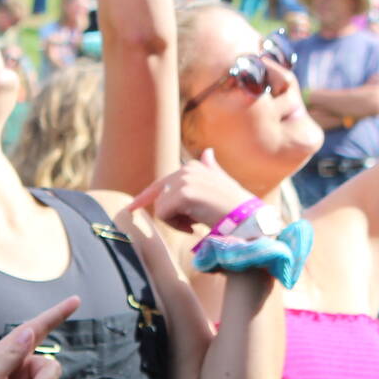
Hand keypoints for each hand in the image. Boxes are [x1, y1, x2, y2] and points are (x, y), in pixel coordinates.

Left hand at [127, 149, 257, 235]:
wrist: (248, 220)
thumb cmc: (236, 208)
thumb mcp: (221, 185)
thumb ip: (211, 170)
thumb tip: (207, 152)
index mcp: (195, 166)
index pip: (162, 183)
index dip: (145, 197)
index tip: (130, 208)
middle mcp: (187, 169)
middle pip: (160, 197)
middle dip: (172, 215)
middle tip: (194, 223)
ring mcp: (185, 180)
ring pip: (161, 207)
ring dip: (176, 221)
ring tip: (197, 223)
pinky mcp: (183, 194)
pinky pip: (164, 214)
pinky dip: (176, 225)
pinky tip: (194, 226)